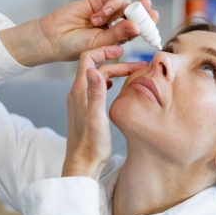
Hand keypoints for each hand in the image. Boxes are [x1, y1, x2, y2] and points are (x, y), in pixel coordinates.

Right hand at [0, 0, 158, 66]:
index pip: (139, 29)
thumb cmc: (76, 48)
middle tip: (149, 12)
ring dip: (119, 10)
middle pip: (137, 13)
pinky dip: (110, 5)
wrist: (53, 39)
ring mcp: (108, 12)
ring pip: (126, 4)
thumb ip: (118, 35)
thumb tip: (137, 27)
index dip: (149, 26)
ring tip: (102, 21)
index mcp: (120, 37)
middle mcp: (116, 23)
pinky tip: (98, 16)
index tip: (154, 27)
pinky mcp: (98, 0)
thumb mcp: (100, 44)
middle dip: (144, 12)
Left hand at [61, 45, 146, 179]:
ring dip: (114, 72)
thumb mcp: (97, 117)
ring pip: (97, 77)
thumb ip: (96, 93)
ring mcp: (80, 101)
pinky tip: (115, 86)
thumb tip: (94, 70)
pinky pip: (96, 88)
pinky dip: (108, 82)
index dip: (105, 51)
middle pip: (96, 67)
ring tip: (131, 73)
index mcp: (80, 91)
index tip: (122, 50)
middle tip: (138, 66)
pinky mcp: (85, 110)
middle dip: (117, 63)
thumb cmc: (91, 144)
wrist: (82, 164)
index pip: (88, 58)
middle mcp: (78, 93)